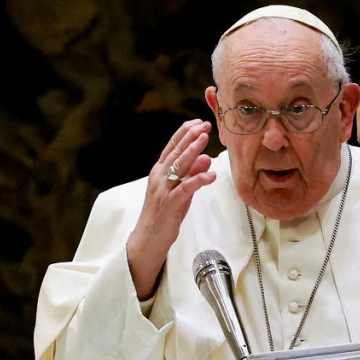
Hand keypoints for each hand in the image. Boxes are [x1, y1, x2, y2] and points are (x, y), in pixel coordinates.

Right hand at [126, 119, 215, 297]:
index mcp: (160, 171)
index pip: (172, 147)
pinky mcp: (170, 204)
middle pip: (175, 152)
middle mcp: (159, 177)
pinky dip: (198, 180)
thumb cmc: (165, 213)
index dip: (184, 133)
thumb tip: (206, 158)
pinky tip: (210, 175)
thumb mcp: (181, 190)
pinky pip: (185, 189)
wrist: (149, 238)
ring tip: (204, 138)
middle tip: (204, 124)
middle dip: (190, 136)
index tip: (197, 122)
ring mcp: (163, 190)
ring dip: (192, 151)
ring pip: (178, 166)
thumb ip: (192, 174)